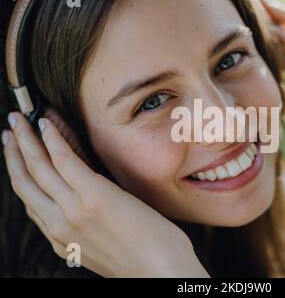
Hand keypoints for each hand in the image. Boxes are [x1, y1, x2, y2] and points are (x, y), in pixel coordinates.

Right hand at [2, 112, 208, 276]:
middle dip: (12, 152)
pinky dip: (51, 140)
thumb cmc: (142, 259)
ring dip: (25, 139)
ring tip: (18, 119)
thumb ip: (85, 229)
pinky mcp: (94, 196)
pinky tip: (46, 125)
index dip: (19, 174)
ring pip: (38, 168)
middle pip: (24, 182)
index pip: (31, 202)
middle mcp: (59, 226)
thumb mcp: (102, 248)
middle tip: (9, 128)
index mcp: (62, 240)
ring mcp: (74, 210)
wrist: (161, 272)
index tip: (15, 156)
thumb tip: (83, 206)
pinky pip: (64, 161)